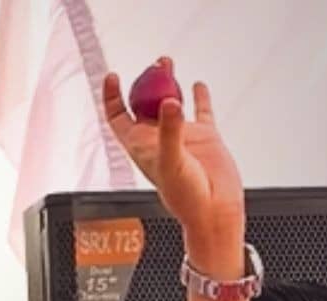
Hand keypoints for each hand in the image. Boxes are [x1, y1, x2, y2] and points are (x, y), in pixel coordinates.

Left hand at [103, 58, 244, 271]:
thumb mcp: (171, 161)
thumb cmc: (186, 197)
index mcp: (141, 146)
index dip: (112, 97)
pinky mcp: (206, 139)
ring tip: (167, 62)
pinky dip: (199, 97)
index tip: (112, 76)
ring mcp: (182, 137)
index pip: (118, 117)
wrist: (215, 211)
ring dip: (168, 82)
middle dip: (144, 82)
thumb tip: (169, 102)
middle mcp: (159, 139)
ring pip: (171, 102)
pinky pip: (201, 112)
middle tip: (151, 64)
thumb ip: (169, 131)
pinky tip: (197, 84)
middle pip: (144, 104)